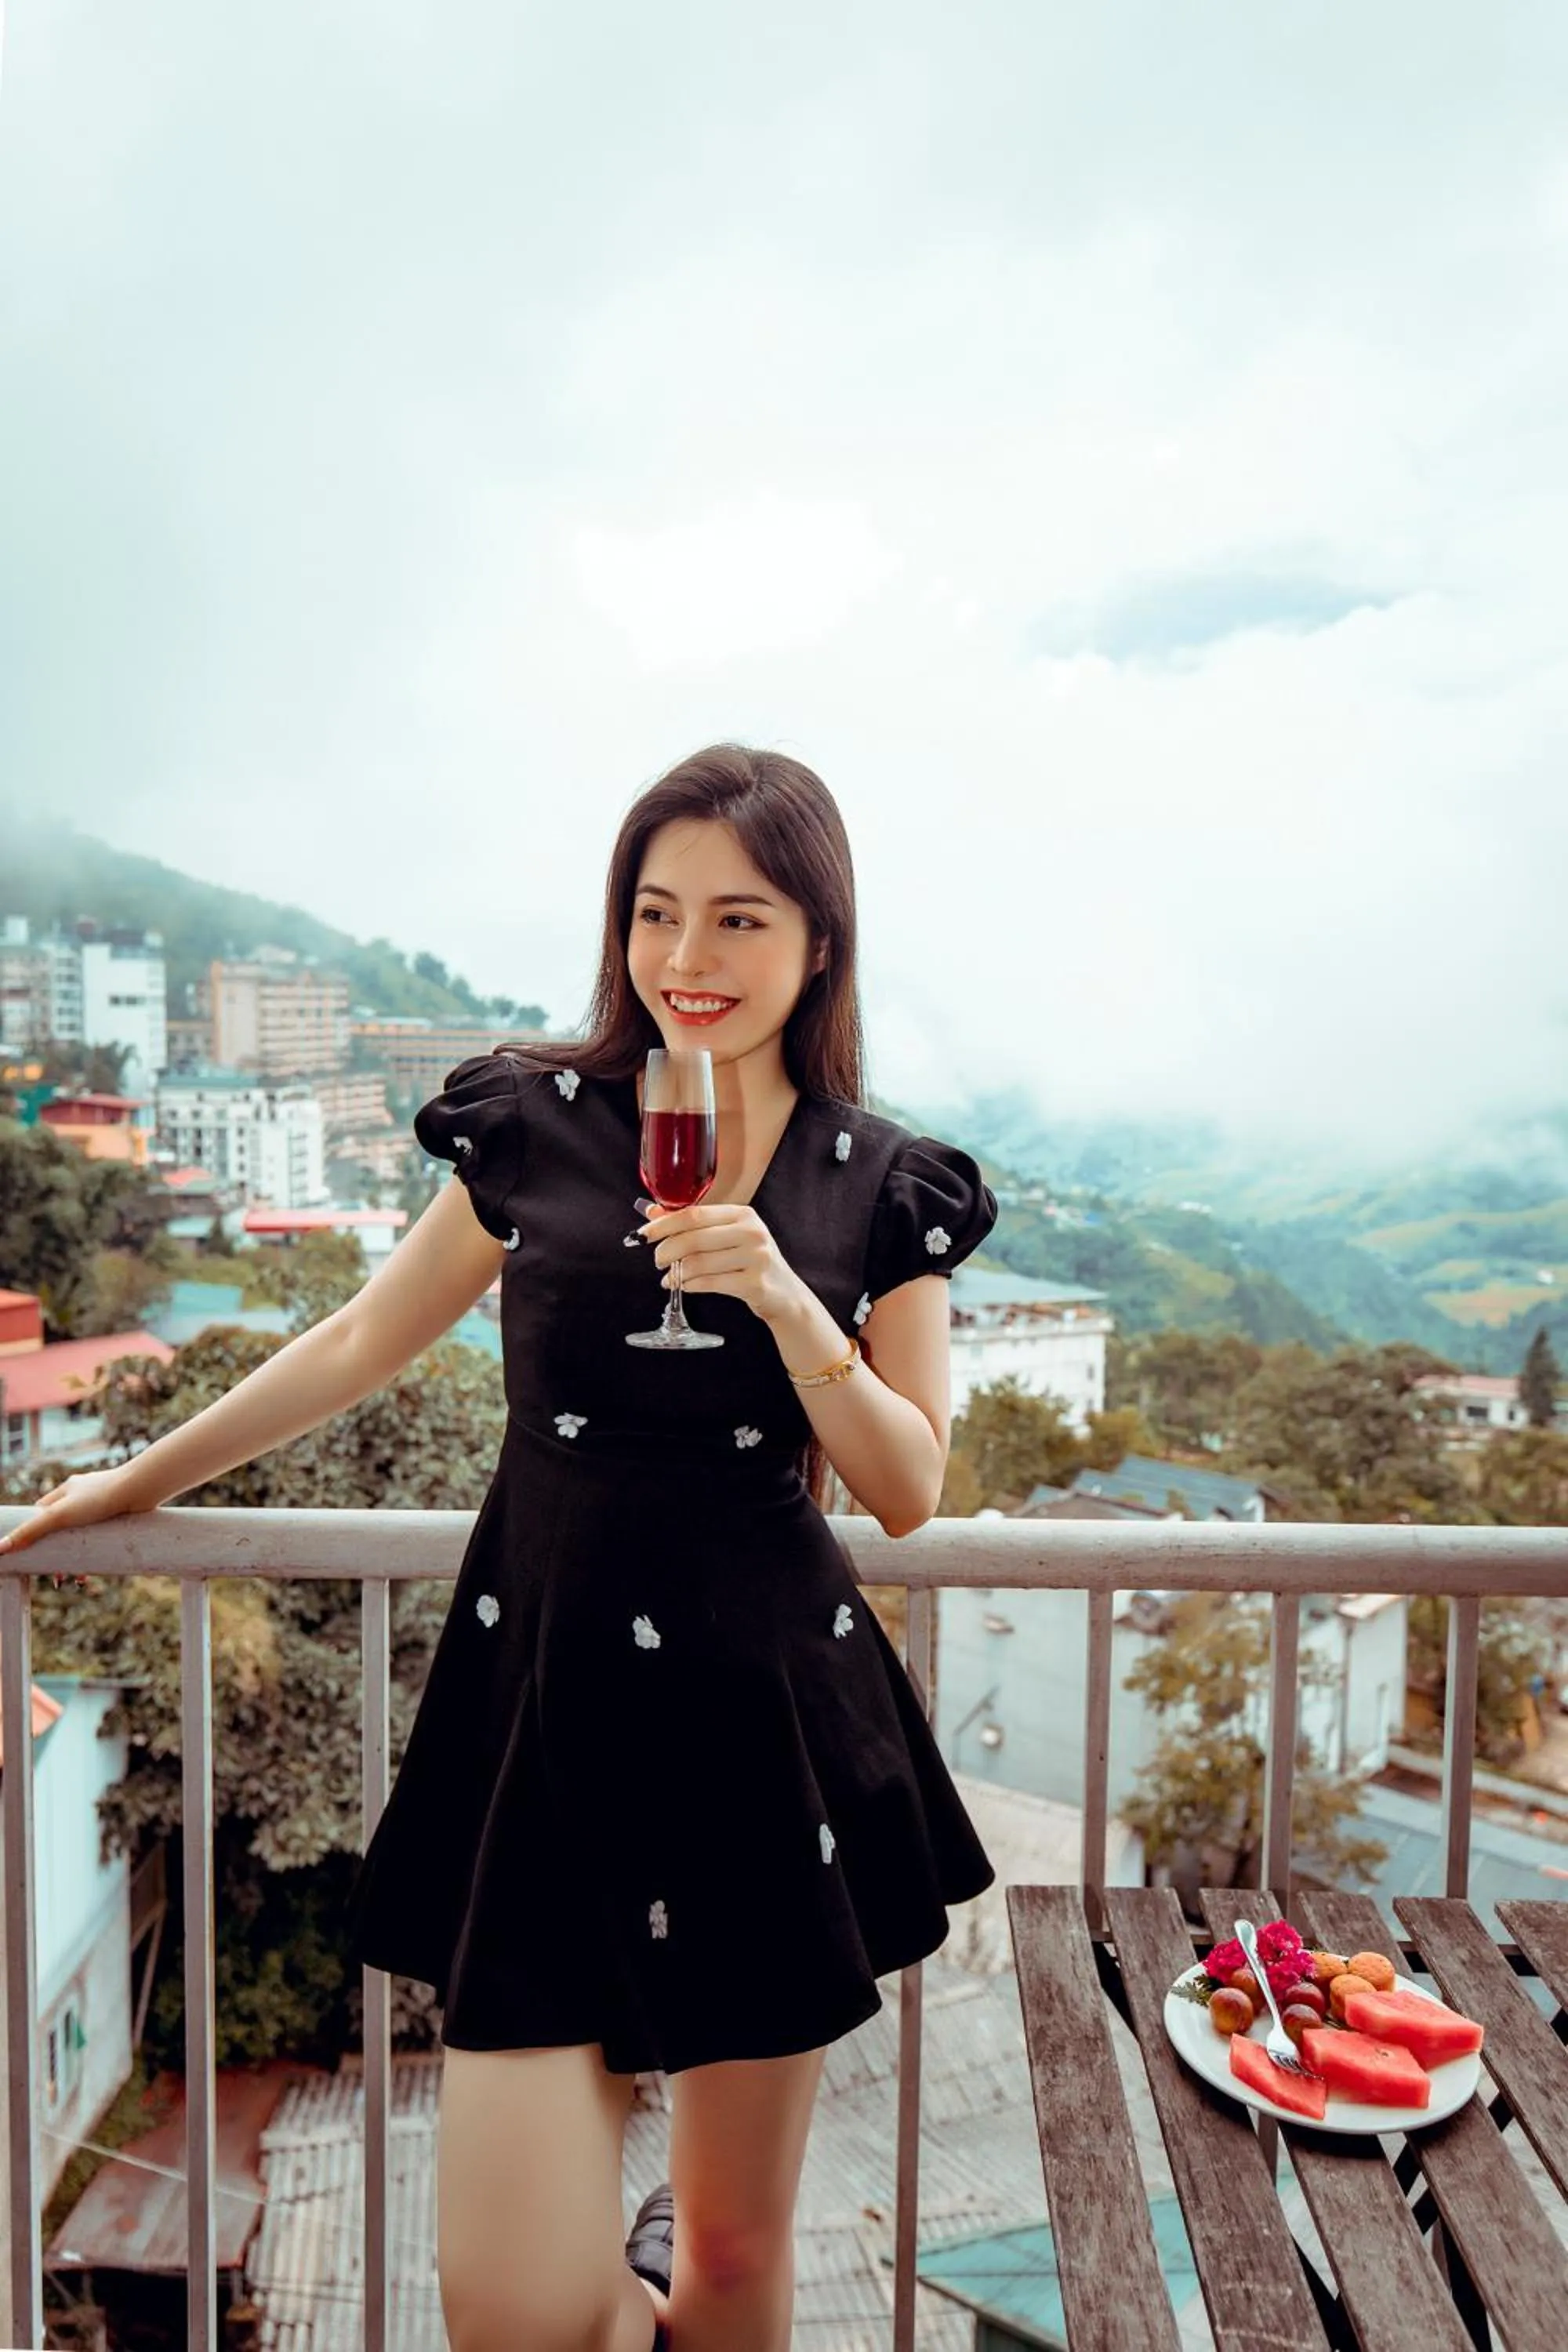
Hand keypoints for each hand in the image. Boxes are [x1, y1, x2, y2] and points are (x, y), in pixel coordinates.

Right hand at [0, 1465, 152, 1587]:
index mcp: (65, 1491)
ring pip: (82, 1536)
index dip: (34, 1533)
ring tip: (76, 1581)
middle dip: (57, 1554)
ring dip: (77, 1558)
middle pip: (61, 1528)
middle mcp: (82, 1495)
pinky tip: (96, 1570)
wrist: (141, 1490)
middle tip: (56, 1578)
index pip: (40, 1513)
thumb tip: (1, 1548)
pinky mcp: (118, 1515)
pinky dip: (96, 1554)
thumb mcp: (59, 1517)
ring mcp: (102, 1505)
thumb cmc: (100, 1498)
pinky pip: (102, 1538)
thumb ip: (31, 1531)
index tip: (31, 1555)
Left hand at [639, 1200, 807, 1325]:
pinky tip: (685, 1286)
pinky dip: (690, 1286)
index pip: (693, 1214)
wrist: (785, 1294)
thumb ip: (692, 1224)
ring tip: (670, 1278)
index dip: (663, 1224)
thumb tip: (652, 1211)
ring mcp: (756, 1258)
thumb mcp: (727, 1237)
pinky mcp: (755, 1284)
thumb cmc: (751, 1262)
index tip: (643, 1234)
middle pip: (693, 1238)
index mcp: (743, 1214)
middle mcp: (752, 1232)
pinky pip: (710, 1283)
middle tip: (657, 1261)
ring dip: (677, 1273)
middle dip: (666, 1251)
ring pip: (699, 1263)